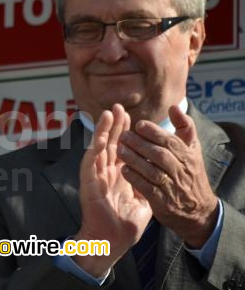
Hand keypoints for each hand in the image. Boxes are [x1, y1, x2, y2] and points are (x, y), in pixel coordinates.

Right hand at [74, 104, 152, 276]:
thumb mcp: (142, 201)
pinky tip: (101, 134)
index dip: (126, 133)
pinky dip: (96, 145)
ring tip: (110, 112)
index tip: (133, 118)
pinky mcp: (89, 180)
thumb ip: (146, 185)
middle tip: (120, 106)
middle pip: (111, 142)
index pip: (123, 149)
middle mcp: (106, 171)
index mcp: (118, 175)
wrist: (112, 239)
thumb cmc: (125, 224)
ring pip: (100, 146)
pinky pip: (92, 159)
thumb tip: (156, 173)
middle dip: (116, 125)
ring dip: (104, 129)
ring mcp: (96, 174)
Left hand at [119, 105, 217, 247]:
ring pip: (152, 171)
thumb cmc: (190, 173)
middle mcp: (182, 172)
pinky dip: (135, 178)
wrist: (198, 212)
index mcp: (189, 157)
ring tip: (119, 149)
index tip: (138, 124)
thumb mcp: (192, 150)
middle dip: (140, 144)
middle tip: (123, 135)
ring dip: (134, 159)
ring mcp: (173, 188)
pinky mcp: (164, 203)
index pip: (171, 141)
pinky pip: (147, 189)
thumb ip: (184, 127)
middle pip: (160, 155)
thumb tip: (173, 106)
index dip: (154, 132)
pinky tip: (124, 169)